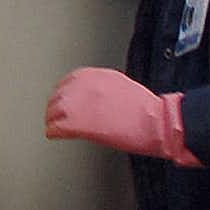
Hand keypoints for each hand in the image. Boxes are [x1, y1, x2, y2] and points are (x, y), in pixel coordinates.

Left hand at [44, 67, 197, 165]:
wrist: (157, 122)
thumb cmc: (147, 110)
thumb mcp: (120, 86)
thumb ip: (102, 88)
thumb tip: (94, 99)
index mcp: (95, 75)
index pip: (68, 81)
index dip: (64, 94)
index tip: (62, 101)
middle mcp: (84, 86)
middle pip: (59, 95)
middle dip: (55, 106)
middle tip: (53, 115)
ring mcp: (81, 103)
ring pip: (55, 110)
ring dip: (52, 118)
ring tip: (52, 125)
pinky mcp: (81, 122)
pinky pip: (58, 126)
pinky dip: (54, 131)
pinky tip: (54, 134)